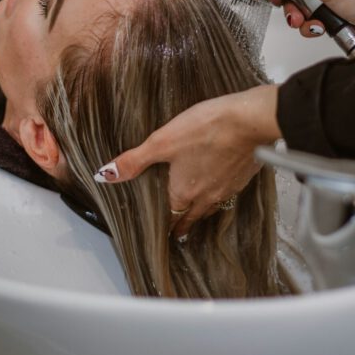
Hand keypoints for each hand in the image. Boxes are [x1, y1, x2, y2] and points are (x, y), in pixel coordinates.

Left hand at [93, 85, 280, 237]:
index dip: (167, 226)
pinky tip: (222, 183)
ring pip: (212, 207)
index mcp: (183, 192)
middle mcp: (206, 196)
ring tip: (197, 212)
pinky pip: (229, 192)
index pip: (172, 217)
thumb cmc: (206, 129)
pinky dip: (221, 192)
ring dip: (202, 211)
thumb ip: (134, 160)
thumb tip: (105, 175)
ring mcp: (228, 188)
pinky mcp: (243, 177)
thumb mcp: (162, 141)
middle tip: (179, 231)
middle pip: (192, 216)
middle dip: (184, 223)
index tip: (164, 233)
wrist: (249, 121)